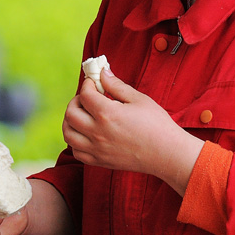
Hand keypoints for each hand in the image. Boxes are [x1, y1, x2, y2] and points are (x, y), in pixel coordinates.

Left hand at [63, 67, 202, 195]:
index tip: (94, 82)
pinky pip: (76, 151)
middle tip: (87, 98)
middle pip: (70, 113)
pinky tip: (87, 133)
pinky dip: (76, 140)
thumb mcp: (139, 99)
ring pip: (68, 133)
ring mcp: (97, 149)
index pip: (84, 94)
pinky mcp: (99, 161)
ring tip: (83, 115)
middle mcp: (97, 132)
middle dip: (76, 101)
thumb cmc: (157, 125)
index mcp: (107, 114)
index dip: (87, 84)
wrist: (167, 154)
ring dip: (71, 121)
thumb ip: (117, 85)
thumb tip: (102, 73)